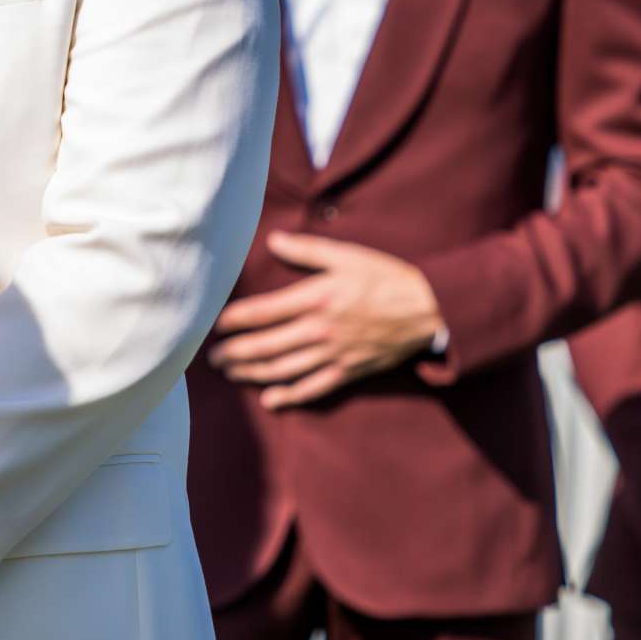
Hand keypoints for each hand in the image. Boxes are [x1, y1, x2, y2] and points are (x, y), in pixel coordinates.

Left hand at [206, 231, 443, 409]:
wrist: (428, 310)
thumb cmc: (386, 278)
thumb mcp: (347, 255)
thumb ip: (307, 250)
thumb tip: (272, 240)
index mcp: (316, 298)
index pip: (262, 312)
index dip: (234, 320)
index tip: (214, 324)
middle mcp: (320, 330)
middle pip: (265, 346)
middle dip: (234, 353)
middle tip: (212, 356)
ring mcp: (333, 355)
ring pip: (283, 370)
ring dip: (252, 373)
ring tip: (230, 373)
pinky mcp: (348, 372)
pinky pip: (313, 389)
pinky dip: (289, 397)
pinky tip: (270, 399)